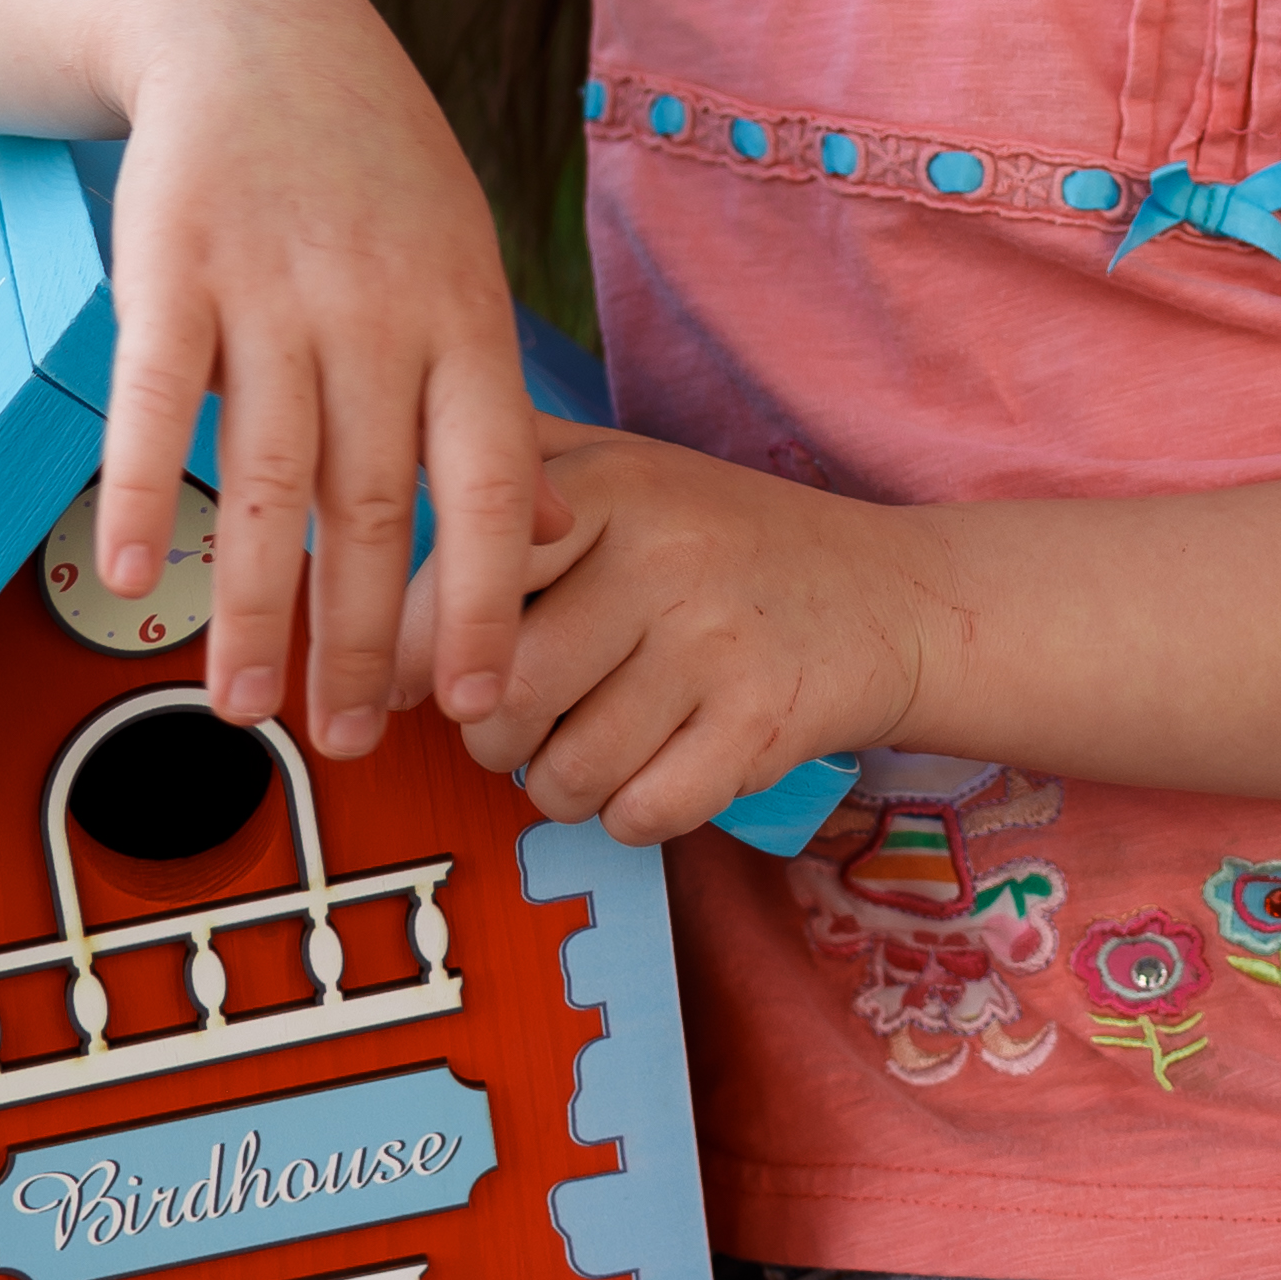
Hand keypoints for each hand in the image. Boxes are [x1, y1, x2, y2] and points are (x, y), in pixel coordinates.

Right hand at [93, 0, 569, 759]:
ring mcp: (273, 286)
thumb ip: (492, 400)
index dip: (484, 601)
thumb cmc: (371, 169)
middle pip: (375, 506)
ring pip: (264, 477)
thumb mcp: (463, 265)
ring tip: (238, 708)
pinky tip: (132, 581)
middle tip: (351, 744)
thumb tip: (558, 532)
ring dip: (251, 607)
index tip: (475, 704)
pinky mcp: (171, 263)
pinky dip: (136, 492)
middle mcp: (377, 312)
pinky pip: (154, 398)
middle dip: (363, 639)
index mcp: (464, 320)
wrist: (256, 25)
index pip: (491, 488)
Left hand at [453, 428, 949, 844]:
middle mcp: (661, 559)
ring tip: (578, 753)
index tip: (412, 685)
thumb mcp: (631, 465)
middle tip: (507, 728)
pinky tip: (646, 775)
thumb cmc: (727, 539)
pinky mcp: (760, 727)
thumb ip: (521, 472)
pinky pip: (639, 814)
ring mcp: (716, 646)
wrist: (891, 595)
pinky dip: (625, 814)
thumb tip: (388, 505)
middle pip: (500, 693)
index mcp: (612, 488)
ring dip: (553, 786)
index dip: (421, 650)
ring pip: (563, 770)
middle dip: (485, 736)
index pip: (467, 581)